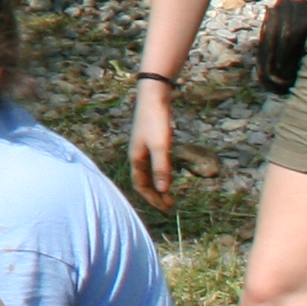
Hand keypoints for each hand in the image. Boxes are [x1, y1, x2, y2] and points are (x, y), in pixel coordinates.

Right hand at [128, 86, 174, 209]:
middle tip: (170, 206)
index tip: (166, 208)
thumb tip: (163, 191)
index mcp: (136, 158)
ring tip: (169, 194)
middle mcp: (137, 155)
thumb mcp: (161, 147)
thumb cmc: (155, 122)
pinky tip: (168, 173)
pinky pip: (152, 164)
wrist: (153, 97)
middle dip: (155, 195)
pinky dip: (159, 173)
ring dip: (157, 185)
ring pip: (148, 173)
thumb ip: (161, 168)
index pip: (141, 186)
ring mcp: (143, 148)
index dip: (152, 199)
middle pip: (143, 181)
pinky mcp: (150, 141)